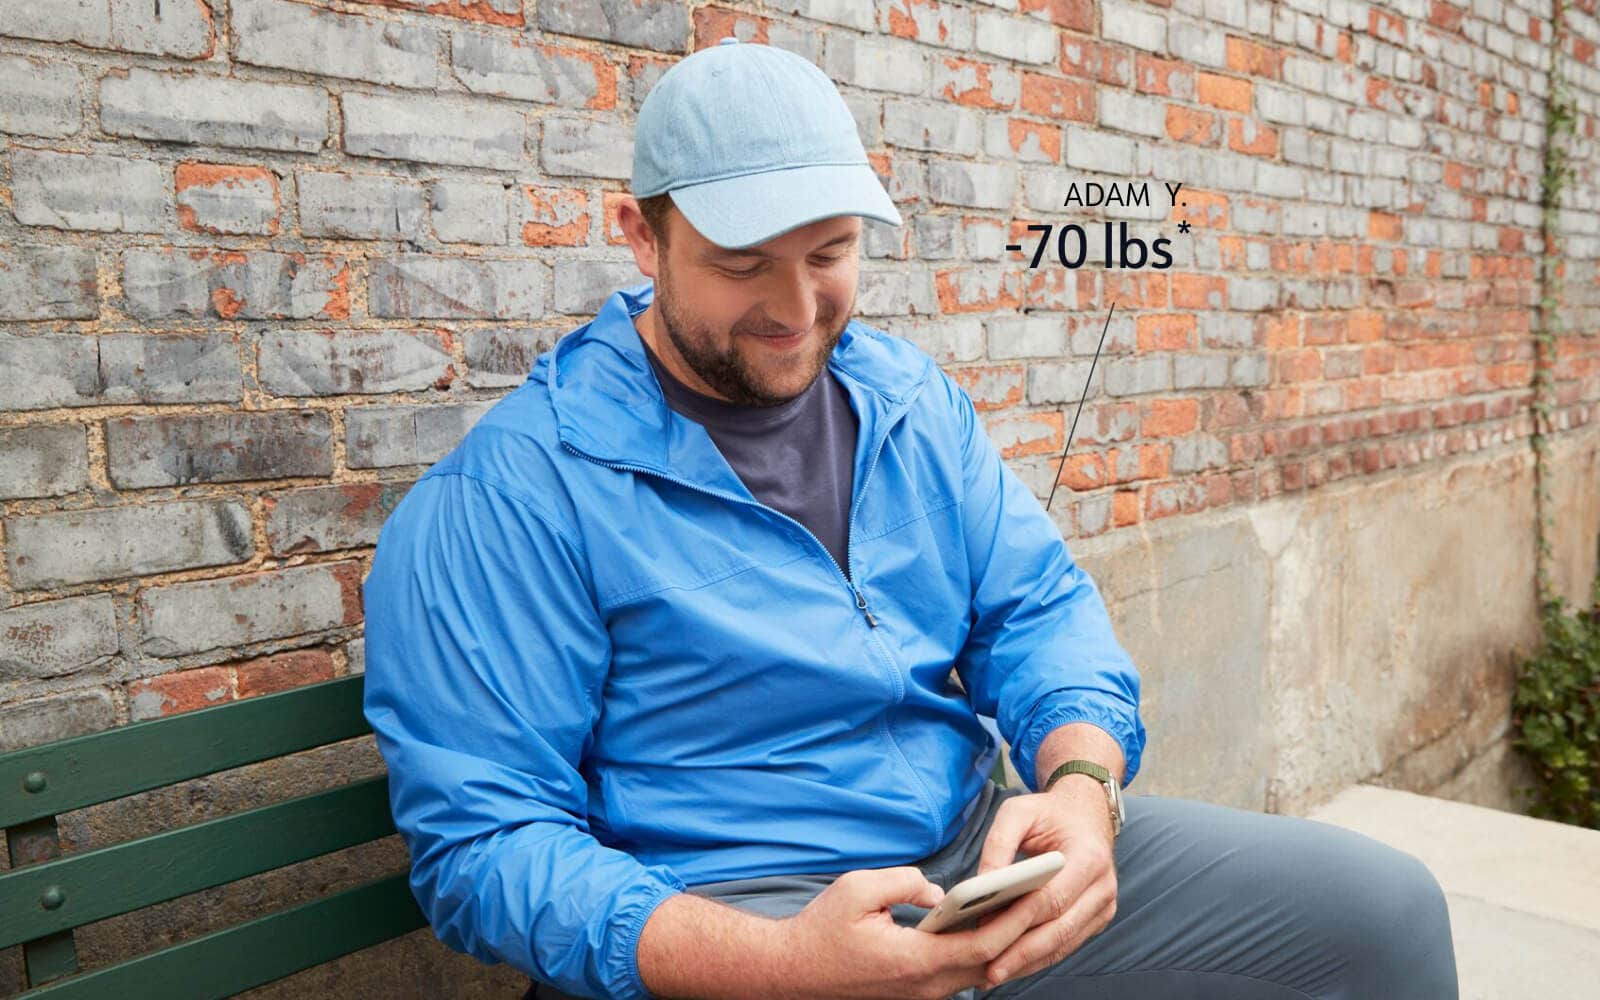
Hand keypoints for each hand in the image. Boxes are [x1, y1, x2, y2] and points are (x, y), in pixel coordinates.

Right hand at [775, 865, 1040, 998]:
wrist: (793, 971)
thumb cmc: (822, 928)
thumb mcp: (858, 889)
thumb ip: (905, 882)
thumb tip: (939, 891)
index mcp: (915, 961)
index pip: (982, 947)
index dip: (1014, 921)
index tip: (1036, 894)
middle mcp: (925, 986)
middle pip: (989, 963)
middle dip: (1019, 931)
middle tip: (1043, 895)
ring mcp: (921, 993)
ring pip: (977, 971)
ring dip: (1002, 942)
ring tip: (1025, 905)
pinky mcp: (915, 991)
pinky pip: (959, 973)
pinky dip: (981, 951)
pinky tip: (990, 924)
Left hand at [970, 778, 1117, 988]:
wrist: (1085, 814)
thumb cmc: (1049, 813)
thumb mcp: (1018, 812)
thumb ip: (998, 844)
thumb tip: (980, 887)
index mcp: (1089, 857)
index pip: (1052, 898)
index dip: (1018, 919)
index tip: (987, 933)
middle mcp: (1103, 885)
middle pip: (1059, 930)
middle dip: (1022, 954)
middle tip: (989, 972)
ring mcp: (1104, 905)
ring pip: (1064, 944)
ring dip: (1029, 963)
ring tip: (994, 975)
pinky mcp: (1098, 918)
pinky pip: (1067, 944)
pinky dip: (1039, 957)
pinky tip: (1013, 966)